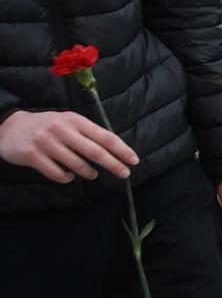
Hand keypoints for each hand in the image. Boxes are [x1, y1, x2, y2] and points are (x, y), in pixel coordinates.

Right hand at [0, 109, 138, 182]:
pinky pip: (58, 174)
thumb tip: (116, 151)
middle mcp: (61, 129)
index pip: (104, 136)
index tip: (134, 161)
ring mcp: (46, 142)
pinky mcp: (33, 156)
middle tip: (124, 174)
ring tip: (92, 174)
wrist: (10, 127)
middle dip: (114, 165)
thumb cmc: (48, 127)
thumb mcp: (68, 122)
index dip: (121, 150)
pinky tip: (69, 176)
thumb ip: (88, 133)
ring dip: (89, 173)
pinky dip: (67, 178)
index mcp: (74, 120)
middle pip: (95, 152)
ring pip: (77, 165)